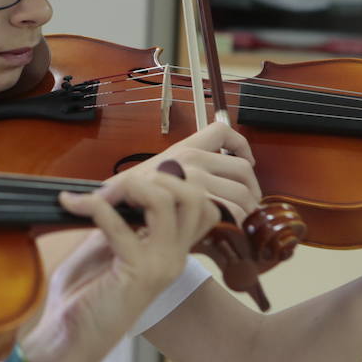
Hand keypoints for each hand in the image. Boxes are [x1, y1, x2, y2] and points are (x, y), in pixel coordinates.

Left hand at [22, 164, 221, 361]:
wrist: (67, 338)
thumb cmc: (83, 294)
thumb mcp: (104, 244)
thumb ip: (120, 217)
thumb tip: (119, 183)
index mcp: (171, 250)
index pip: (200, 203)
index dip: (167, 182)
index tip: (125, 186)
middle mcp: (174, 257)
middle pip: (195, 196)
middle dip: (155, 177)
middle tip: (116, 188)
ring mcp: (160, 266)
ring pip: (167, 202)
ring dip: (128, 187)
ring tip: (98, 196)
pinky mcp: (136, 274)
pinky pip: (120, 224)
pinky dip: (93, 207)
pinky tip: (71, 205)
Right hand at [122, 121, 261, 222]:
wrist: (109, 208)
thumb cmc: (129, 197)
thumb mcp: (157, 174)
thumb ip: (183, 172)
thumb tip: (214, 179)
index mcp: (184, 149)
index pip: (222, 132)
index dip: (241, 145)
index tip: (245, 161)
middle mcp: (192, 159)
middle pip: (242, 169)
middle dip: (251, 190)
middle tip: (247, 206)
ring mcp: (194, 179)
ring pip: (240, 193)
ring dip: (246, 210)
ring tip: (240, 222)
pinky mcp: (195, 202)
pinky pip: (229, 211)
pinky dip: (235, 222)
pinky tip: (228, 230)